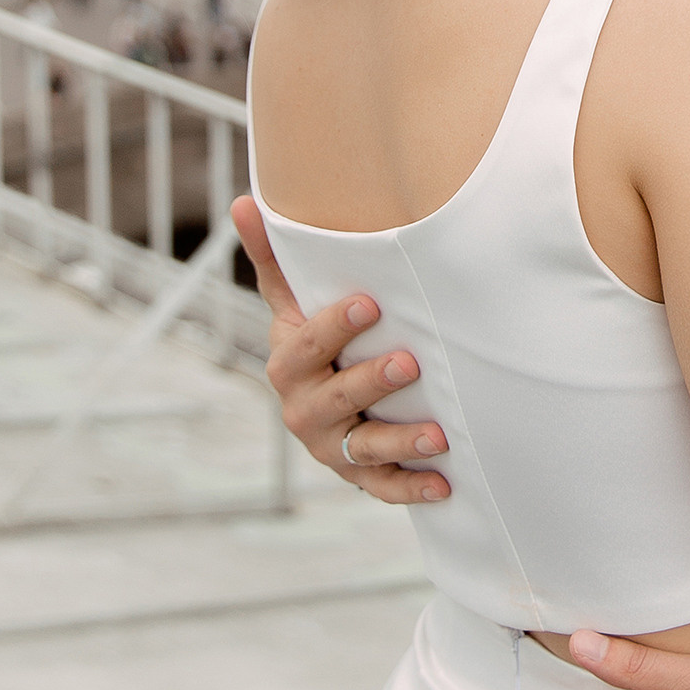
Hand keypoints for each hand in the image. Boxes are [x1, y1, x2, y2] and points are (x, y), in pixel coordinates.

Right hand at [235, 194, 450, 503]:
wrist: (323, 410)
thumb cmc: (316, 344)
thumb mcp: (293, 306)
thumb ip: (276, 261)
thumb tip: (245, 201)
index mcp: (289, 364)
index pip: (307, 344)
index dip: (334, 326)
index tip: (369, 303)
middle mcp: (304, 410)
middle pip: (336, 398)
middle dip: (371, 382)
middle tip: (410, 362)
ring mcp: (332, 447)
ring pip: (363, 448)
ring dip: (400, 442)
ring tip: (437, 433)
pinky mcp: (358, 475)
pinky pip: (382, 487)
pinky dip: (411, 488)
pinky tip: (444, 483)